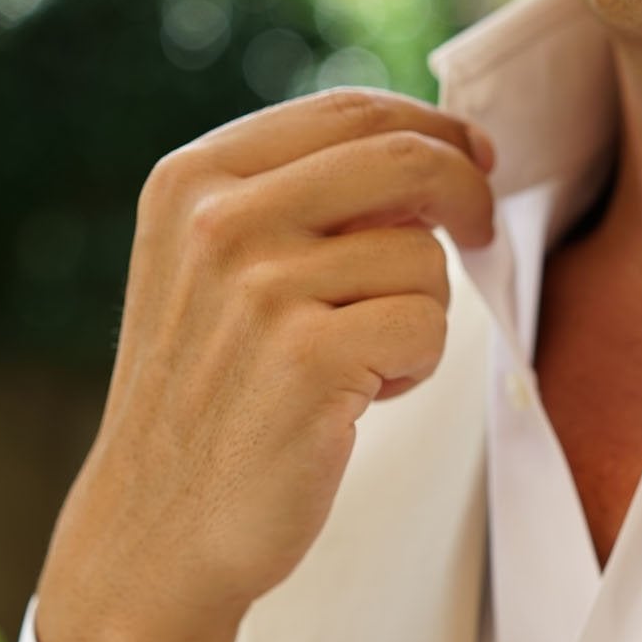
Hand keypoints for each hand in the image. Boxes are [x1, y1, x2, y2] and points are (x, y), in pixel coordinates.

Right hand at [33, 86, 496, 641]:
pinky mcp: (309, 356)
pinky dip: (414, 368)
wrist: (158, 530)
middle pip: (404, 159)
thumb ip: (301, 202)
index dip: (434, 128)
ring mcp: (260, 287)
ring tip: (356, 363)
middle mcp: (219, 219)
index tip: (477, 158)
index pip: (348, 111)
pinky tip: (359, 399)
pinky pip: (428, 327)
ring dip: (417, 315)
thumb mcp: (218, 272)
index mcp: (193, 179)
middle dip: (467, 193)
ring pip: (425, 257)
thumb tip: (435, 157)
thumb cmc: (212, 401)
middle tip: (483, 233)